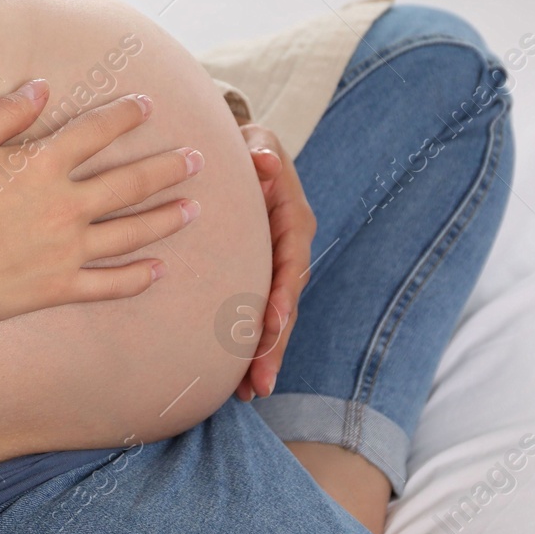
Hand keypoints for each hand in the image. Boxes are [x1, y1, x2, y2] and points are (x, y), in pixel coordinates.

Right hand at [0, 79, 202, 328]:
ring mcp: (65, 250)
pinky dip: (136, 279)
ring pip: (130, 232)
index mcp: (41, 166)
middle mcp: (64, 206)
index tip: (148, 105)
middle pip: (129, 182)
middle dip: (167, 167)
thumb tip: (42, 87)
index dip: (125, 115)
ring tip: (194, 208)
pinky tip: (159, 271)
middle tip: (198, 158)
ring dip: (166, 218)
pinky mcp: (57, 288)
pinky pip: (108, 284)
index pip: (95, 132)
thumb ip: (3, 114)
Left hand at [233, 123, 315, 400]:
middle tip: (260, 382)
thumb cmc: (248, 147)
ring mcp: (279, 267)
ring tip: (251, 392)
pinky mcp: (264, 279)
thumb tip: (263, 162)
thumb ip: (260, 152)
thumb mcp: (257, 142)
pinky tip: (241, 382)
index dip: (283, 292)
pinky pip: (262, 316)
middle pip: (287, 302)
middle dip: (275, 344)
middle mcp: (291, 249)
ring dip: (266, 355)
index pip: (291, 260)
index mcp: (292, 219)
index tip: (273, 321)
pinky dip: (254, 347)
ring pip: (277, 318)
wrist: (245, 156)